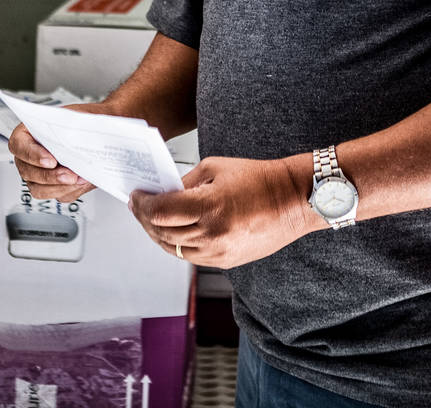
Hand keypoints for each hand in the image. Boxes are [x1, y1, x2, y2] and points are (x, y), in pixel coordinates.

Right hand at [8, 103, 105, 201]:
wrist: (92, 134)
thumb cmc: (78, 122)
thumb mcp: (75, 116)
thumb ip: (72, 126)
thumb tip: (75, 139)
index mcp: (27, 134)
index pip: (19, 145)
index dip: (33, 155)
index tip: (51, 160)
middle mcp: (28, 157)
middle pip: (28, 172)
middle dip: (50, 176)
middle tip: (69, 175)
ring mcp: (37, 174)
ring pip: (39, 189)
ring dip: (60, 187)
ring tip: (79, 179)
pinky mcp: (51, 187)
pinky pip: (56, 195)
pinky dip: (71, 190)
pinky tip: (82, 182)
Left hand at [128, 155, 318, 268]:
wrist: (294, 200)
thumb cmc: (259, 178)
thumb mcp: (216, 168)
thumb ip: (185, 183)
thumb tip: (162, 193)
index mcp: (210, 206)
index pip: (161, 212)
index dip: (142, 205)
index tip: (136, 196)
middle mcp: (213, 234)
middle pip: (163, 233)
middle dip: (145, 219)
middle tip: (138, 207)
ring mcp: (220, 253)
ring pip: (174, 250)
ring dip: (158, 235)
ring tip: (152, 220)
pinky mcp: (227, 262)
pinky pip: (192, 257)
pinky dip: (177, 245)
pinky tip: (173, 232)